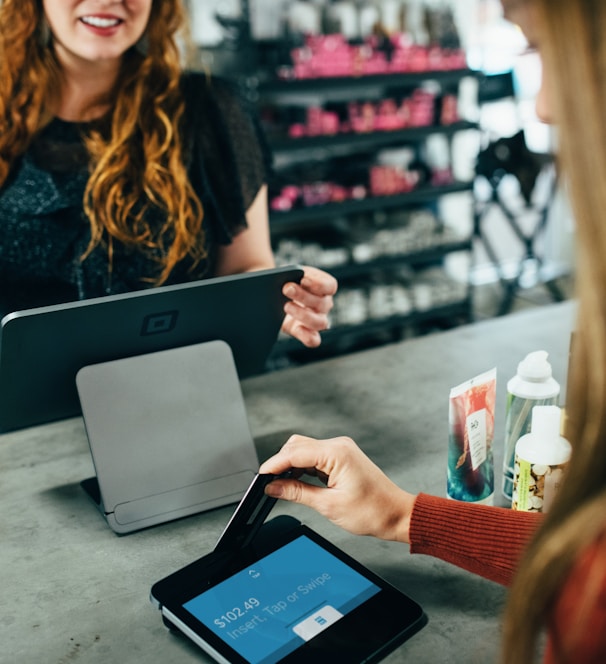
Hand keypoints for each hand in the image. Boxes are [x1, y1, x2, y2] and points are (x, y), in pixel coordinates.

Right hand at [259, 434, 415, 542]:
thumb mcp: (329, 505)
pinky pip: (314, 457)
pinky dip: (302, 468)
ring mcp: (340, 450)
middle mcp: (338, 446)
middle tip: (269, 484)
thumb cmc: (372, 511)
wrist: (396, 514)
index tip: (260, 477)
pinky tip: (297, 483)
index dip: (274, 465)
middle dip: (280, 463)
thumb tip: (273, 487)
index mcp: (337, 453)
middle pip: (297, 446)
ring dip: (291, 466)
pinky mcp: (341, 457)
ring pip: (304, 450)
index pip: (295, 453)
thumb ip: (297, 493)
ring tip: (282, 486)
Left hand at [281, 266, 336, 347]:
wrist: (273, 297)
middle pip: (322, 303)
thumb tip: (285, 280)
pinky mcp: (306, 333)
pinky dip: (307, 336)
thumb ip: (290, 274)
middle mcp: (324, 304)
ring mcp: (317, 320)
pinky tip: (297, 328)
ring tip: (286, 306)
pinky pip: (314, 340)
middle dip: (303, 296)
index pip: (330, 286)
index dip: (319, 284)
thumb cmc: (285, 281)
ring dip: (303, 314)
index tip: (303, 279)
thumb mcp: (288, 273)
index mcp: (323, 287)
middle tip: (286, 289)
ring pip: (320, 323)